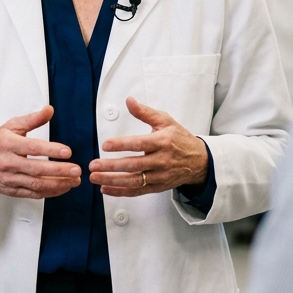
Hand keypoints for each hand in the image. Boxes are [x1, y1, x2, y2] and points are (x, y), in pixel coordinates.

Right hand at [0, 106, 80, 199]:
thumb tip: (49, 110)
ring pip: (36, 184)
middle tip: (76, 170)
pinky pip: (33, 194)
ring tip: (74, 181)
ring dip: (58, 184)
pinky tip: (62, 187)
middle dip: (58, 171)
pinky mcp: (12, 190)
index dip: (50, 150)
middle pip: (36, 169)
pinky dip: (49, 192)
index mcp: (7, 144)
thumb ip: (32, 119)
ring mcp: (9, 179)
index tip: (67, 151)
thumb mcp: (11, 126)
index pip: (32, 148)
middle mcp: (8, 162)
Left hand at [88, 97, 206, 196]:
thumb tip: (129, 101)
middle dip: (111, 166)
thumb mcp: (165, 121)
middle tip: (93, 165)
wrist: (199, 161)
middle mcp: (161, 160)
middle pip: (133, 165)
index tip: (105, 145)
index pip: (139, 144)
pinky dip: (120, 191)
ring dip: (112, 181)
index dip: (122, 145)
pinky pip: (137, 191)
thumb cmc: (180, 139)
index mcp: (162, 142)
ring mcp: (159, 176)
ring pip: (134, 181)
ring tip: (95, 177)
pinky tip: (106, 188)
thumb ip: (144, 112)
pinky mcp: (157, 187)